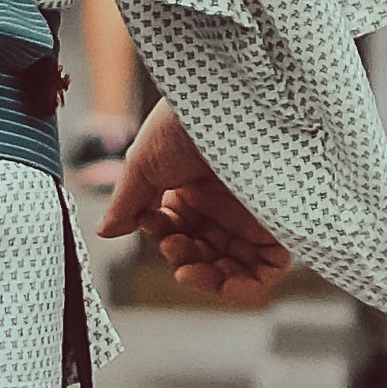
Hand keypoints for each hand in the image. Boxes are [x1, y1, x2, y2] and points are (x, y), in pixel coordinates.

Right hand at [97, 99, 294, 308]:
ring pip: (233, 269)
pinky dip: (248, 287)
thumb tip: (106, 231)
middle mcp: (224, 204)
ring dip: (208, 280)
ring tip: (189, 272)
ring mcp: (251, 214)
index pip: (178, 234)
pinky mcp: (279, 221)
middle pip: (205, 256)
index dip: (163, 238)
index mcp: (194, 190)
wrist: (226, 100)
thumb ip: (129, 200)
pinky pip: (270, 268)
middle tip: (173, 248)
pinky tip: (224, 284)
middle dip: (184, 262)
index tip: (154, 222)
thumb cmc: (185, 121)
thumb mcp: (145, 161)